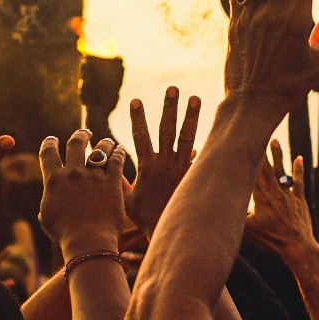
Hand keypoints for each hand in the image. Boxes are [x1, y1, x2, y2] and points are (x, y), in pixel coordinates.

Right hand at [38, 130, 128, 255]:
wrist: (88, 241)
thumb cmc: (65, 234)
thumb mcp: (47, 218)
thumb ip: (47, 203)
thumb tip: (48, 200)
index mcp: (54, 180)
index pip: (48, 153)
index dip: (49, 143)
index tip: (52, 139)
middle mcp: (73, 173)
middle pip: (75, 144)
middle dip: (80, 135)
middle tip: (84, 133)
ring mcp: (93, 176)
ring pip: (99, 150)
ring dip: (103, 142)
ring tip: (107, 141)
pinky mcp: (112, 183)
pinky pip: (116, 161)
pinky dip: (118, 153)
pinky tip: (120, 150)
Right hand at [127, 86, 201, 233]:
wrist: (169, 230)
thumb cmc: (145, 217)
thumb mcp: (126, 200)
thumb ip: (119, 180)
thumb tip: (109, 165)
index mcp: (147, 167)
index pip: (141, 137)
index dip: (139, 119)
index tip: (136, 100)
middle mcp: (165, 164)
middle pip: (167, 130)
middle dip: (169, 108)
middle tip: (173, 88)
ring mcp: (181, 168)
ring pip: (187, 137)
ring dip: (191, 116)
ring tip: (195, 97)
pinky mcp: (193, 174)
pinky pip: (199, 154)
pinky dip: (202, 142)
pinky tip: (209, 125)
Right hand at [244, 140, 316, 257]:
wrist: (298, 247)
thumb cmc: (271, 240)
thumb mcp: (248, 231)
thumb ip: (236, 217)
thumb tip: (220, 210)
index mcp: (261, 198)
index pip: (251, 174)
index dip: (245, 159)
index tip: (240, 146)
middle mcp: (274, 192)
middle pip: (265, 167)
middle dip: (260, 150)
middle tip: (256, 133)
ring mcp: (288, 194)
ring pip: (281, 170)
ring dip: (277, 154)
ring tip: (274, 140)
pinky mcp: (299, 200)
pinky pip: (298, 181)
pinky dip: (298, 170)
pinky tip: (299, 158)